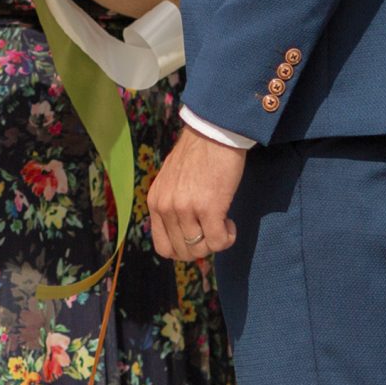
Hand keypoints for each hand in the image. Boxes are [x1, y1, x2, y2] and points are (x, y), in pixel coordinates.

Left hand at [147, 125, 246, 262]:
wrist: (214, 132)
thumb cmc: (198, 154)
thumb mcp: (172, 181)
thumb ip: (172, 204)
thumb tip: (183, 232)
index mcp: (155, 202)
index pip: (163, 247)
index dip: (182, 249)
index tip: (197, 238)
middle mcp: (166, 207)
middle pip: (182, 252)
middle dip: (201, 247)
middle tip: (213, 230)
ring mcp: (186, 209)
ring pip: (200, 249)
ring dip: (216, 241)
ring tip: (223, 222)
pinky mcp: (209, 207)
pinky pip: (218, 241)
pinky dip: (228, 238)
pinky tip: (230, 222)